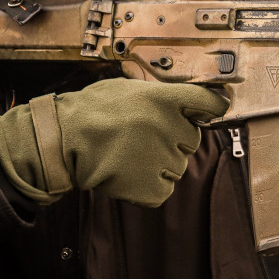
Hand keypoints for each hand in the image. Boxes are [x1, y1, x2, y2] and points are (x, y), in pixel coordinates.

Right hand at [0, 79, 228, 206]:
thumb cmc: (89, 112)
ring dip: (160, 165)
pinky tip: (129, 175)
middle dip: (173, 140)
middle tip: (142, 138)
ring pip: (178, 166)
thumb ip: (158, 95)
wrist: (63, 141)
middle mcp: (169, 127)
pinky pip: (164, 189)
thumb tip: (181, 102)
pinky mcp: (153, 186)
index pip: (208, 102)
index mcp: (163, 99)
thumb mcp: (127, 89)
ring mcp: (163, 158)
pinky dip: (149, 188)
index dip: (213, 107)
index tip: (215, 110)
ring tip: (129, 156)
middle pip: (191, 139)